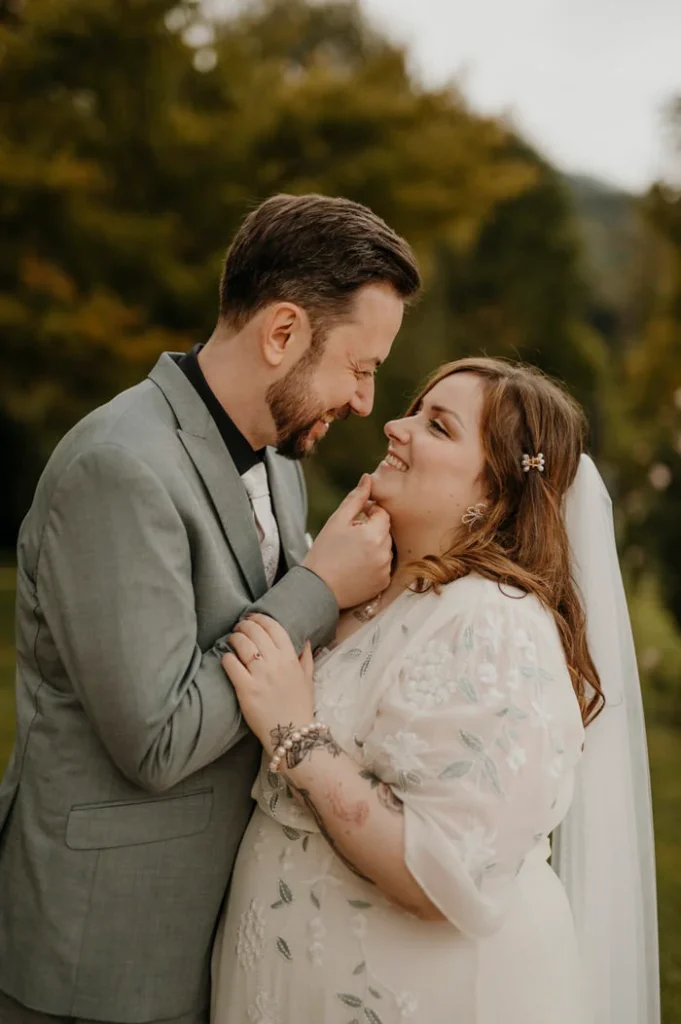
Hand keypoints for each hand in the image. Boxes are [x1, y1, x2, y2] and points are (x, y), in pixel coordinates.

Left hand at [221, 614, 314, 750]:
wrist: (293, 735)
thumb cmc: (300, 706)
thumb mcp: (308, 680)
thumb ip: (306, 658)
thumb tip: (305, 641)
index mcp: (291, 658)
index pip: (274, 627)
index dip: (260, 618)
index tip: (252, 617)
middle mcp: (276, 663)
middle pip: (255, 632)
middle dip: (244, 625)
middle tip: (238, 627)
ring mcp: (260, 675)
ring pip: (242, 644)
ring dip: (234, 638)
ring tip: (231, 639)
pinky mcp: (246, 689)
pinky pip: (231, 664)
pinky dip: (226, 657)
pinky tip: (226, 658)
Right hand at [302, 474, 391, 609]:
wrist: (317, 588)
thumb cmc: (324, 552)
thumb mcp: (337, 521)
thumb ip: (356, 498)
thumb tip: (368, 477)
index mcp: (374, 534)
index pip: (383, 514)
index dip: (368, 515)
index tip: (353, 523)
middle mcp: (384, 552)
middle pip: (385, 532)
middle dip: (372, 531)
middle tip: (350, 540)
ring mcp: (385, 569)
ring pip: (385, 549)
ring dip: (374, 548)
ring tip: (352, 555)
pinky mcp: (383, 583)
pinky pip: (384, 567)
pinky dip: (374, 565)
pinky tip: (356, 568)